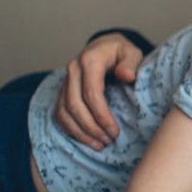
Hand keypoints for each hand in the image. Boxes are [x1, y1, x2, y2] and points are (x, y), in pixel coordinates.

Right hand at [53, 32, 143, 149]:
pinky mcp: (62, 90)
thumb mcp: (132, 53)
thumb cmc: (122, 52)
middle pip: (75, 106)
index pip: (91, 93)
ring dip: (80, 132)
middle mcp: (72, 70)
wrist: (104, 46)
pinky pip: (59, 113)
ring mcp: (65, 81)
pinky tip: (86, 139)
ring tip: (100, 145)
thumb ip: (131, 63)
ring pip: (64, 112)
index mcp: (89, 60)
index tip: (115, 132)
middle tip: (109, 141)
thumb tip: (126, 76)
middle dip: (91, 128)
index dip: (102, 116)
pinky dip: (70, 129)